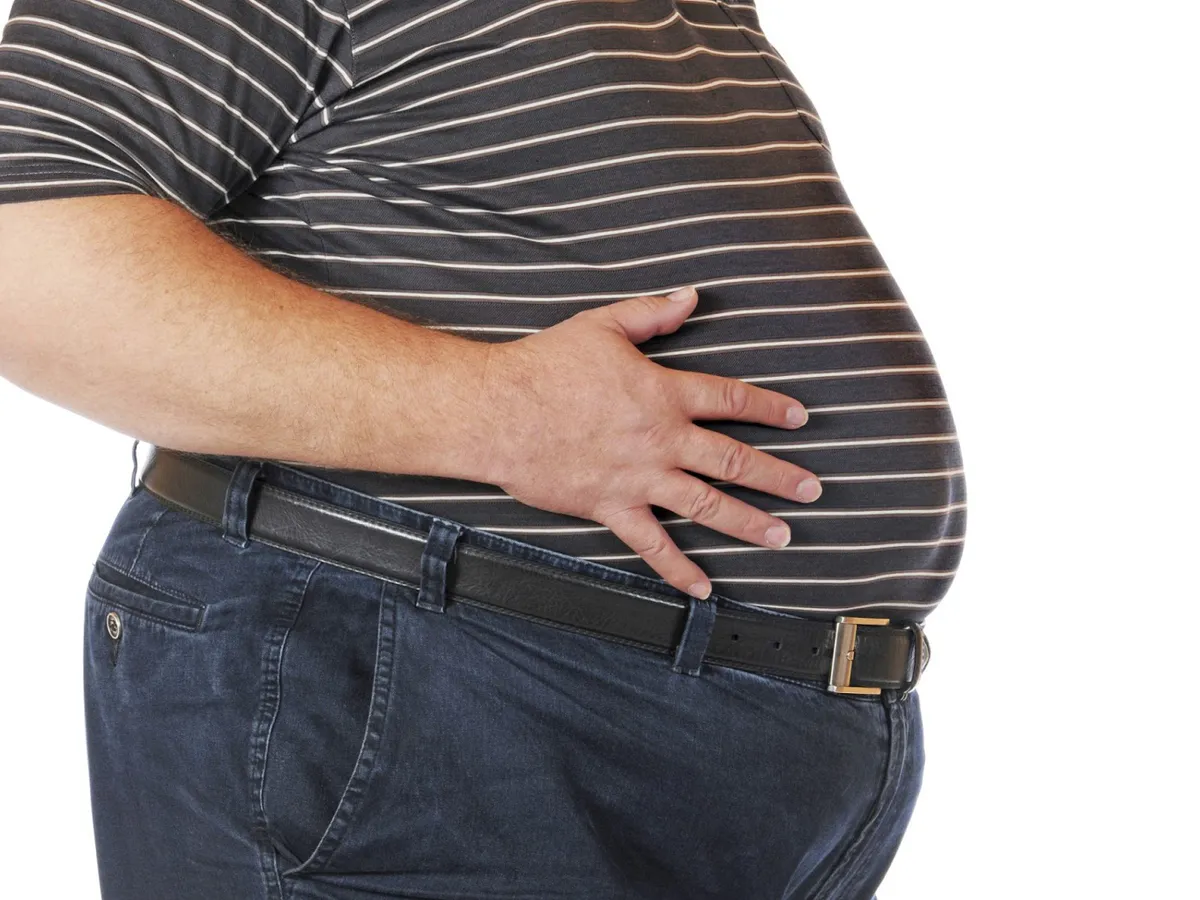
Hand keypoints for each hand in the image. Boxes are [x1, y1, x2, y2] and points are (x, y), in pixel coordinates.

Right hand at [478, 286, 821, 599]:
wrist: (498, 412)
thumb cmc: (545, 366)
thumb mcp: (602, 325)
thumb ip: (652, 313)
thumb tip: (692, 296)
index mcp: (662, 393)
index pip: (730, 400)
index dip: (769, 407)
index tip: (799, 418)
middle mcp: (660, 439)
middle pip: (733, 459)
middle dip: (778, 475)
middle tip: (812, 488)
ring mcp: (639, 479)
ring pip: (706, 505)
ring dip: (748, 522)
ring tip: (783, 537)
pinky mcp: (611, 508)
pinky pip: (652, 546)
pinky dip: (678, 569)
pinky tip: (704, 588)